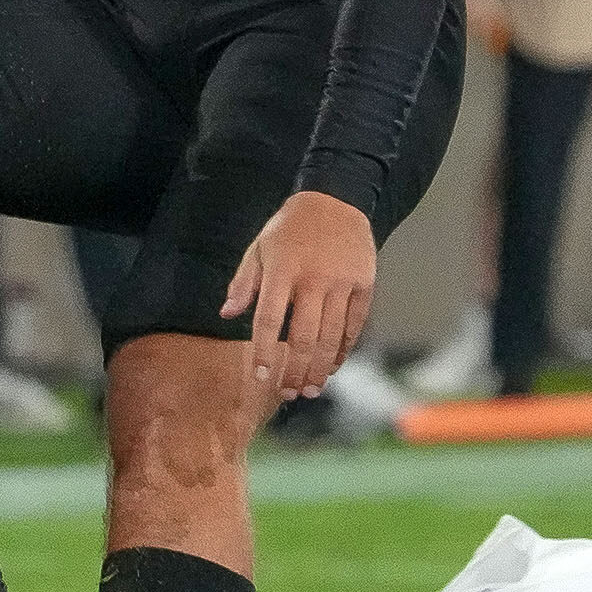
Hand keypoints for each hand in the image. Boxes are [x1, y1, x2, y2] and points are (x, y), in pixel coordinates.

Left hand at [219, 187, 375, 401]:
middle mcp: (314, 279)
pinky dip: (344, 349)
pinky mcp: (364, 284)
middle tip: (290, 393)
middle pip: (304, 337)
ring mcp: (342, 282)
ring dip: (321, 369)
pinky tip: (334, 365)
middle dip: (296, 371)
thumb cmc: (291, 227)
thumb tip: (227, 315)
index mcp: (283, 271)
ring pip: (332, 337)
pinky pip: (355, 325)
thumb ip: (244, 283)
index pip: (270, 320)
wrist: (336, 198)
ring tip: (312, 389)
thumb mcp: (260, 248)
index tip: (262, 377)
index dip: (266, 352)